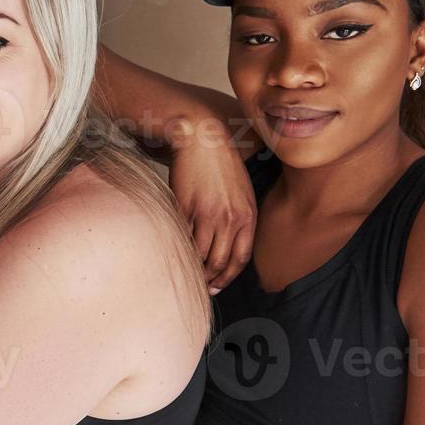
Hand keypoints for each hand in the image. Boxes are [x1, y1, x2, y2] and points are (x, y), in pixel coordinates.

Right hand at [167, 126, 255, 292]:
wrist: (201, 139)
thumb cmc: (220, 164)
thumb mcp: (242, 191)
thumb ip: (239, 218)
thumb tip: (229, 243)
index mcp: (247, 215)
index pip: (241, 257)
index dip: (229, 276)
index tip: (219, 284)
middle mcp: (230, 218)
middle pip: (221, 261)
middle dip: (210, 279)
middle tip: (201, 285)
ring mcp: (207, 214)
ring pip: (201, 254)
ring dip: (194, 267)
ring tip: (187, 271)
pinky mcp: (186, 208)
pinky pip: (184, 237)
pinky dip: (180, 249)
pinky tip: (177, 252)